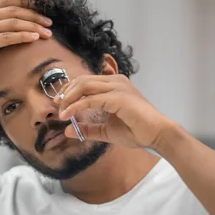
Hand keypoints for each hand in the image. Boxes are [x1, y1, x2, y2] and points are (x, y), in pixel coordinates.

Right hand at [0, 0, 52, 85]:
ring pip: (14, 22)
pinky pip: (9, 36)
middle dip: (35, 16)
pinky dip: (24, 36)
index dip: (26, 5)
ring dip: (34, 26)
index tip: (40, 12)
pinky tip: (35, 38)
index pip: (7, 3)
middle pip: (14, 10)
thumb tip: (5, 33)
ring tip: (47, 32)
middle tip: (49, 22)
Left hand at [55, 74, 175, 149]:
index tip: (59, 104)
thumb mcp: (106, 130)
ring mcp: (118, 87)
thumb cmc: (136, 131)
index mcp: (114, 84)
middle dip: (66, 92)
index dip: (70, 90)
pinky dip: (76, 106)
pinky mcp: (118, 97)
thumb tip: (67, 130)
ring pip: (85, 85)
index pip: (86, 81)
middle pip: (83, 80)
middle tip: (57, 106)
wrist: (157, 135)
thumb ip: (88, 129)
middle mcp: (116, 81)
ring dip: (69, 98)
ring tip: (61, 112)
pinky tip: (68, 115)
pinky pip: (90, 99)